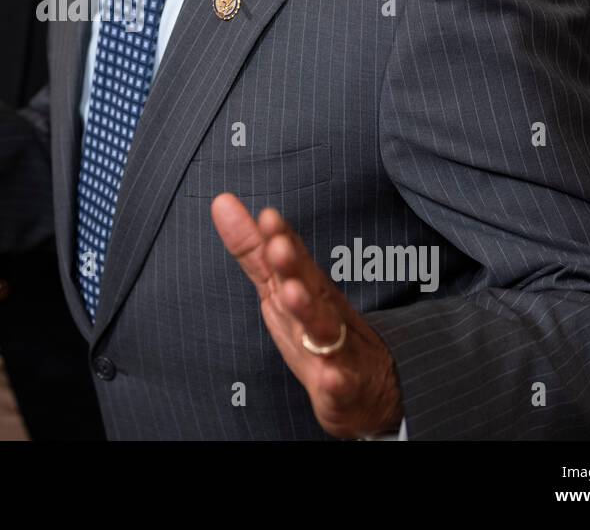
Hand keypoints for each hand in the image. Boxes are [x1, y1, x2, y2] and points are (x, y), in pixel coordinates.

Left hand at [212, 193, 403, 437]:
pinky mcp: (343, 388)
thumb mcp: (280, 287)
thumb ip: (254, 249)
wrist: (367, 388)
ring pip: (324, 330)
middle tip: (278, 247)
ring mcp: (336, 350)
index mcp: (307, 288)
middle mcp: (322, 313)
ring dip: (310, 312)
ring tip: (293, 295)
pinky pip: (340, 385)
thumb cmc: (315, 329)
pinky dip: (336, 382)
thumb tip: (221, 201)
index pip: (293, 258)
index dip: (280, 237)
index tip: (267, 216)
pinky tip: (329, 378)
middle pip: (309, 286)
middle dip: (294, 267)